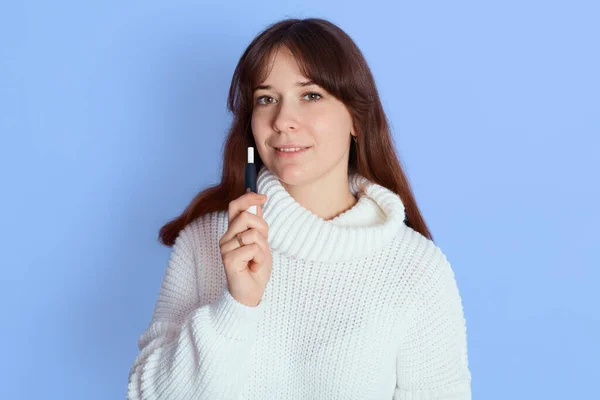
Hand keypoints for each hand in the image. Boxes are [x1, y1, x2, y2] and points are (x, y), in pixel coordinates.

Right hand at [218, 191, 271, 306]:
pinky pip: (253, 249)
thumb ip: (257, 224)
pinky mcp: (228, 259)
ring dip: (262, 248)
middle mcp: (226, 237)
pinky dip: (259, 259)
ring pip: (252, 234)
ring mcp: (225, 248)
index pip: (235, 206)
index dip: (249, 197)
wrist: (252, 293)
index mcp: (233, 231)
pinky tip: (253, 268)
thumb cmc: (255, 268)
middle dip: (262, 228)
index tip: (263, 197)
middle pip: (246, 216)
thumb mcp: (261, 242)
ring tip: (256, 260)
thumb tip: (258, 202)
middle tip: (262, 246)